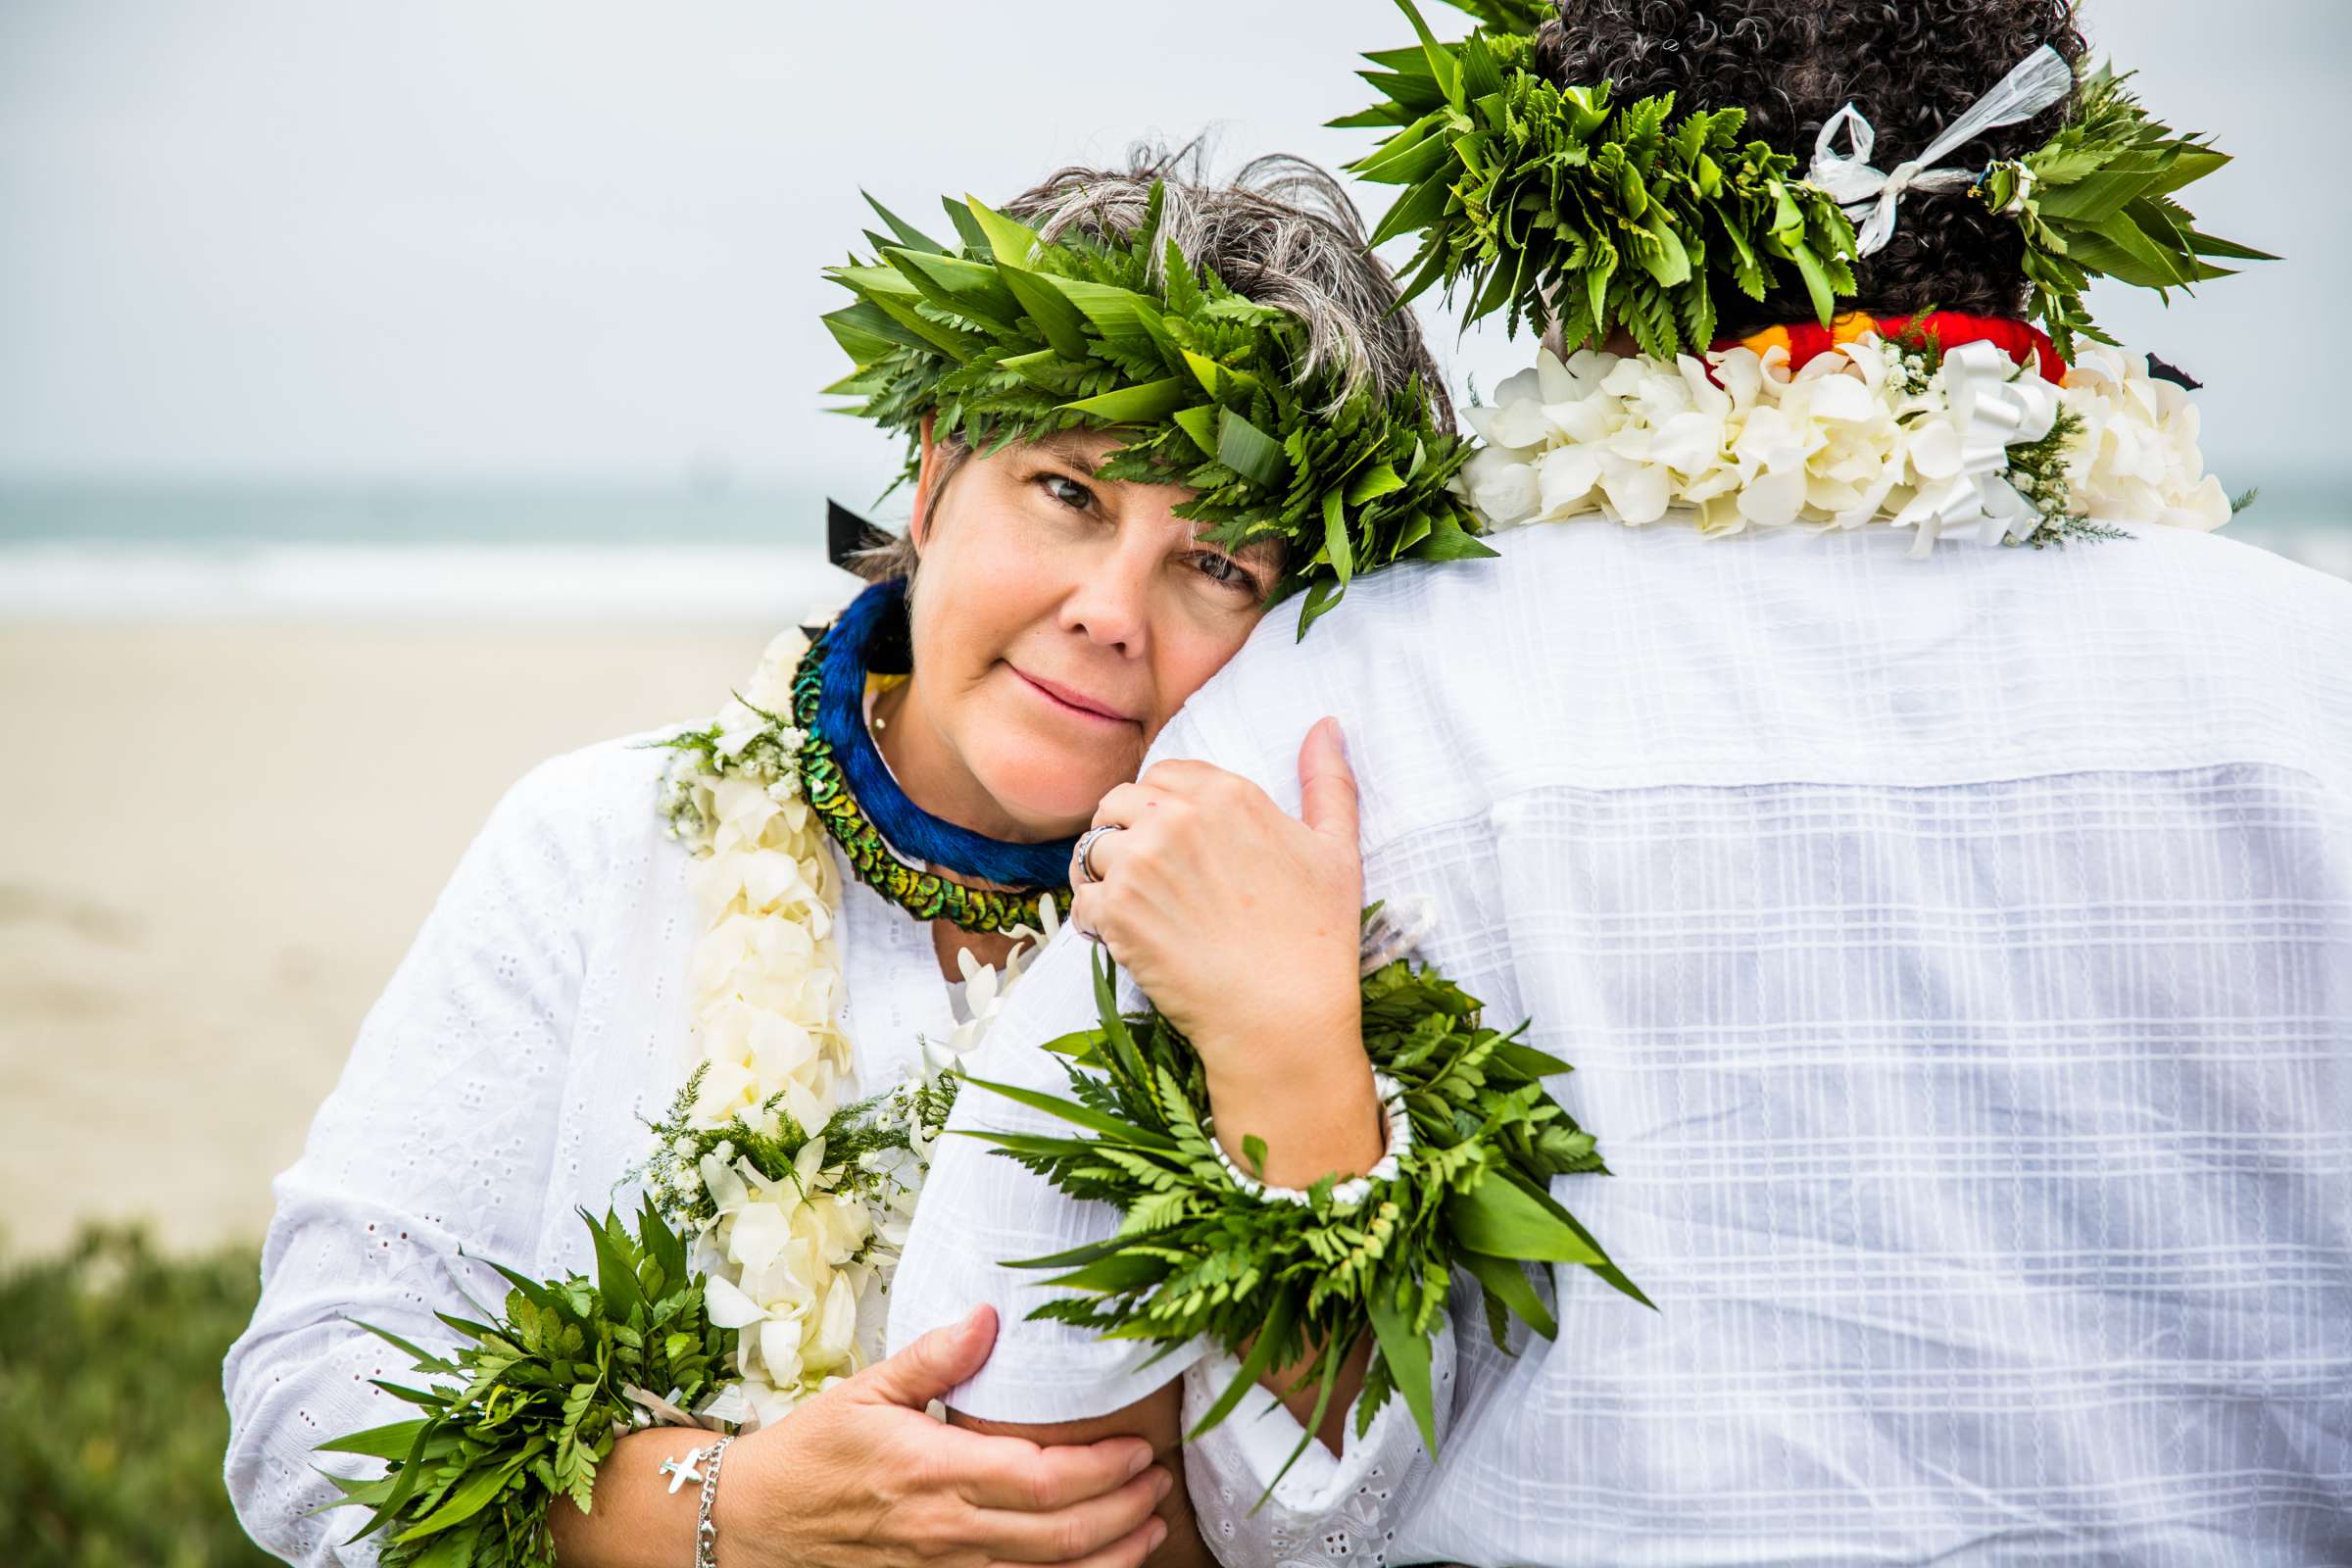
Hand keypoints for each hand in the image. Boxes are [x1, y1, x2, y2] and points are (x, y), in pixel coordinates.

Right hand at [717, 1305, 1170, 1566]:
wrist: (755, 1521)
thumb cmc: (811, 1451)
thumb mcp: (868, 1390)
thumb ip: (935, 1356)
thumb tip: (989, 1315)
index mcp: (935, 1472)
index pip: (1042, 1478)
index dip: (1103, 1469)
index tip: (1140, 1447)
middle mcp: (948, 1531)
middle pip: (1061, 1536)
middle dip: (1125, 1512)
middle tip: (1159, 1481)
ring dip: (1111, 1558)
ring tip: (1150, 1529)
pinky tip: (1097, 1567)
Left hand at [1070, 719, 1381, 1186]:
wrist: (1285, 1019)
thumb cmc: (1318, 939)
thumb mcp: (1337, 849)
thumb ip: (1328, 781)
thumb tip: (1327, 724)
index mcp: (1226, 794)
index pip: (1163, 775)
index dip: (1163, 811)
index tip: (1177, 847)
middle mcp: (1176, 817)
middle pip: (1117, 804)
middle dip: (1125, 837)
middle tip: (1151, 882)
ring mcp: (1140, 863)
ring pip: (1092, 851)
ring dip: (1106, 879)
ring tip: (1137, 912)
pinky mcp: (1114, 913)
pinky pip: (1082, 903)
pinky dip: (1096, 924)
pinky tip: (1128, 943)